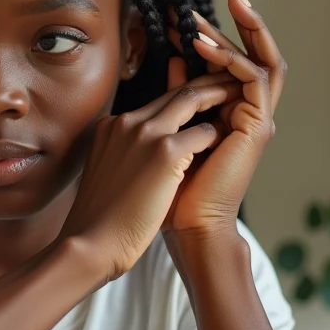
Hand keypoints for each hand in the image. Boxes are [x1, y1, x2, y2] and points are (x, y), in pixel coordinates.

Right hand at [58, 76, 242, 281]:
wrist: (91, 243)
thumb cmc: (100, 221)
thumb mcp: (107, 175)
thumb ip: (123, 156)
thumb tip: (141, 160)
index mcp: (110, 127)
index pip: (154, 103)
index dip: (180, 99)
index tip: (200, 100)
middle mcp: (126, 122)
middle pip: (173, 92)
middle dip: (205, 87)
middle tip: (229, 85)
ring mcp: (145, 133)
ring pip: (190, 99)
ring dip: (217, 98)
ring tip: (238, 98)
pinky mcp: (165, 152)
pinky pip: (203, 132)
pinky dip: (216, 137)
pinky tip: (225, 144)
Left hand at [163, 0, 285, 234]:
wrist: (187, 224)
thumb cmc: (175, 188)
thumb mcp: (173, 127)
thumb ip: (179, 94)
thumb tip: (174, 59)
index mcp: (233, 112)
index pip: (231, 62)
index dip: (212, 35)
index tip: (183, 14)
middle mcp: (250, 112)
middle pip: (258, 54)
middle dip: (244, 22)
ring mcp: (257, 119)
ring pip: (262, 60)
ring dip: (241, 32)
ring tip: (213, 11)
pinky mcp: (257, 126)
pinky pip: (252, 79)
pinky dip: (230, 58)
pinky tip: (202, 46)